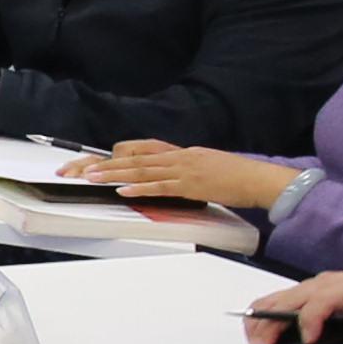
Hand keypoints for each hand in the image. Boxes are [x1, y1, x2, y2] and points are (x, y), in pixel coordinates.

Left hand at [74, 139, 295, 210]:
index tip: (97, 161)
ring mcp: (185, 170)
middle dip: (106, 165)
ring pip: (142, 171)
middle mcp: (180, 157)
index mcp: (183, 153)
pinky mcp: (192, 184)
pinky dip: (140, 189)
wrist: (260, 179)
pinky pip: (161, 186)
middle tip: (82, 170)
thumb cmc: (238, 176)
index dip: (118, 157)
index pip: (144, 152)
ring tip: (92, 178)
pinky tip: (123, 191)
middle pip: (135, 159)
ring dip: (115, 175)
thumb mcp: (207, 167)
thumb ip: (186, 170)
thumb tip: (169, 177)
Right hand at [243, 267, 342, 343]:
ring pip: (275, 298)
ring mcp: (311, 285)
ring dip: (261, 321)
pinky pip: (273, 300)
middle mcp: (326, 283)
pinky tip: (259, 337)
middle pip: (290, 299)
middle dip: (273, 324)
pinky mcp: (301, 291)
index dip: (310, 318)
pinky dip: (261, 317)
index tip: (307, 340)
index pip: (323, 299)